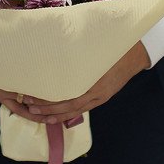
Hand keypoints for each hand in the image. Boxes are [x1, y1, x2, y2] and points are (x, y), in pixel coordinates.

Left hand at [24, 41, 150, 123]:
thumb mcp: (95, 49)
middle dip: (46, 107)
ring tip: (36, 113)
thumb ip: (78, 52)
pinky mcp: (101, 98)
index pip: (67, 96)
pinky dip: (67, 114)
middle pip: (67, 106)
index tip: (31, 95)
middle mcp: (96, 92)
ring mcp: (99, 97)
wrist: (135, 55)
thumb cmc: (113, 48)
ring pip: (73, 111)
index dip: (48, 99)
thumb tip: (55, 46)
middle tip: (28, 104)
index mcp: (93, 80)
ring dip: (54, 113)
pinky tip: (55, 116)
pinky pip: (81, 110)